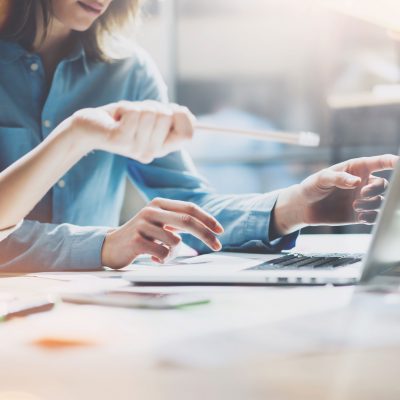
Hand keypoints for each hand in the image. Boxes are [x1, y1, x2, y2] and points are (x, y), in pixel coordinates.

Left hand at [71, 100, 194, 162]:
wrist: (89, 128)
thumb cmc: (121, 120)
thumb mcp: (150, 117)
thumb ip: (170, 117)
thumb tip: (187, 115)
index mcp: (161, 148)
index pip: (187, 135)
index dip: (182, 117)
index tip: (170, 111)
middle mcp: (151, 152)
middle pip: (167, 117)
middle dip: (152, 106)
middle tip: (137, 115)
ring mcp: (136, 148)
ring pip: (150, 113)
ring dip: (136, 106)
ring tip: (124, 118)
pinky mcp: (121, 140)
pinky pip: (134, 113)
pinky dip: (125, 107)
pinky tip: (116, 118)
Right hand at [101, 198, 223, 268]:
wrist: (110, 246)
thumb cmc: (141, 236)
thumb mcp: (159, 223)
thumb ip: (177, 221)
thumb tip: (207, 228)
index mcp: (159, 204)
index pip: (190, 208)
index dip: (207, 219)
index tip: (220, 231)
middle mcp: (151, 210)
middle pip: (187, 221)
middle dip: (206, 234)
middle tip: (218, 246)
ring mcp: (143, 225)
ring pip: (175, 242)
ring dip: (174, 253)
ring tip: (160, 254)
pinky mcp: (136, 240)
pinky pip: (163, 254)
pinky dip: (162, 259)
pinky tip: (151, 257)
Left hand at [273, 154, 397, 234]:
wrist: (304, 207)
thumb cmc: (313, 186)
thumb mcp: (322, 178)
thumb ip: (339, 178)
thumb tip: (357, 182)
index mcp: (356, 169)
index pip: (379, 162)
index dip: (393, 162)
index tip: (399, 163)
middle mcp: (363, 183)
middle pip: (383, 185)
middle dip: (376, 189)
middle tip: (361, 194)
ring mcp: (362, 199)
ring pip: (380, 201)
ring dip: (371, 204)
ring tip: (355, 206)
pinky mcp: (360, 214)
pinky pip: (375, 216)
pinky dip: (373, 217)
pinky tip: (361, 217)